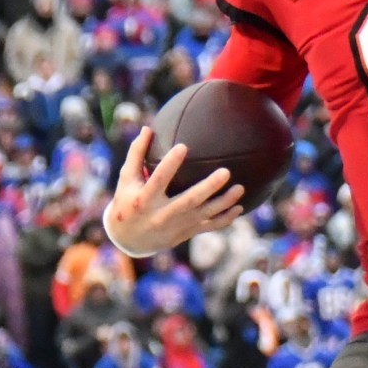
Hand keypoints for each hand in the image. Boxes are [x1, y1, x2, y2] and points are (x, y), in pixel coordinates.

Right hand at [104, 127, 241, 256]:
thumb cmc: (127, 202)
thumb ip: (137, 154)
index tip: (183, 146)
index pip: (158, 180)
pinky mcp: (187, 232)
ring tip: (240, 188)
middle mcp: (162, 214)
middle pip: (189, 200)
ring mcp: (177, 226)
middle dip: (209, 187)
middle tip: (226, 171)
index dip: (170, 164)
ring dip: (224, 202)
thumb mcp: (127, 180)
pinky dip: (225, 219)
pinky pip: (209, 227)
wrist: (129, 240)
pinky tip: (239, 208)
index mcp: (145, 199)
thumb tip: (148, 128)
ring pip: (204, 215)